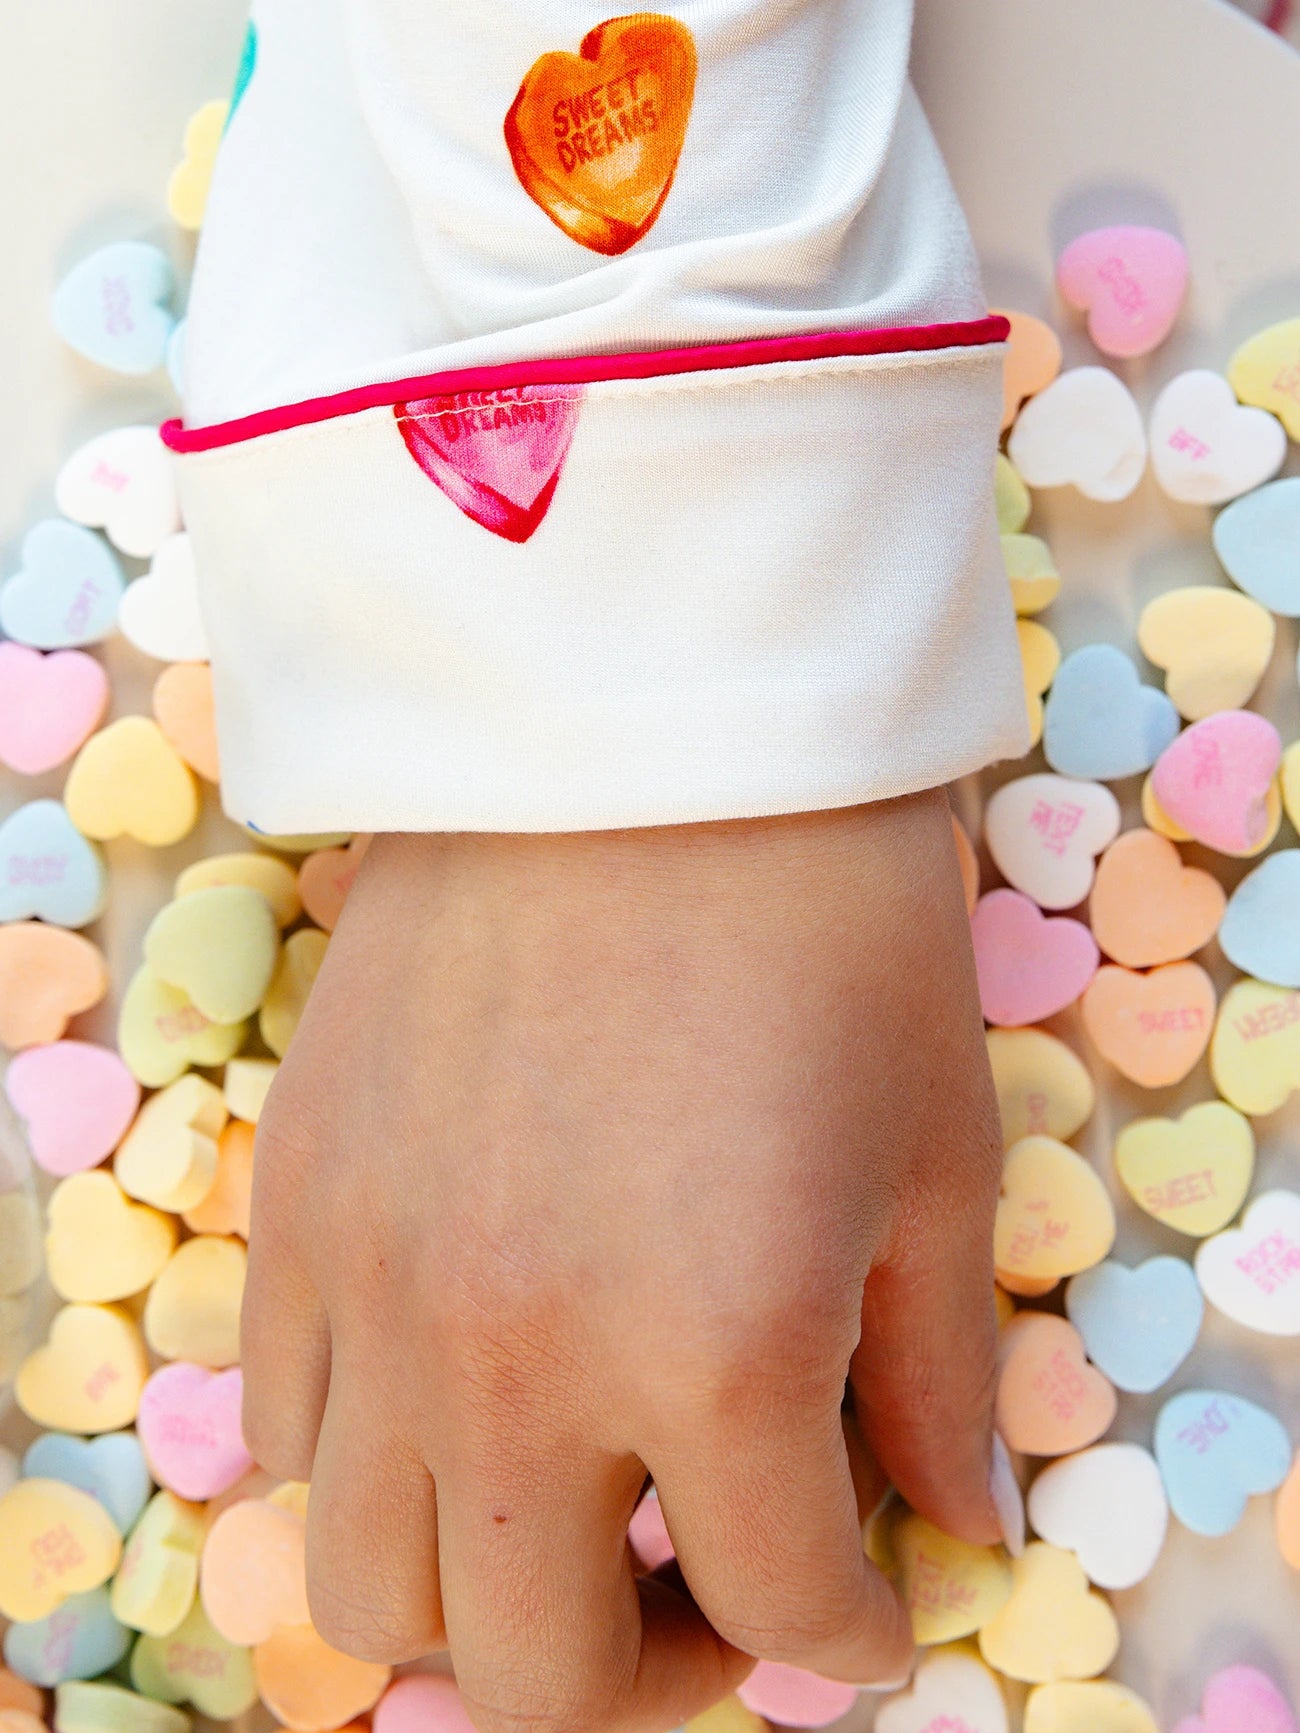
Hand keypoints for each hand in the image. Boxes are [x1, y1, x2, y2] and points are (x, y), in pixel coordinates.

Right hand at [243, 791, 1008, 1732]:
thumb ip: (939, 1386)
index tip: (873, 1603)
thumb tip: (949, 1530)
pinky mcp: (293, 1201)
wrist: (643, 725)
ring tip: (570, 1508)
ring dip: (488, 1598)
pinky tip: (462, 1381)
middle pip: (533, 1678)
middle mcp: (512, 1356)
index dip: (851, 1635)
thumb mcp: (936, 1162)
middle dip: (652, 1677)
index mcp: (717, 1351)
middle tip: (716, 1589)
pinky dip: (377, 1460)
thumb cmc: (829, 925)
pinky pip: (285, 1424)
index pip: (783, 1613)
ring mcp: (373, 1286)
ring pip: (369, 1589)